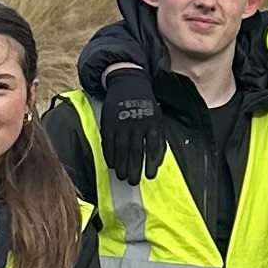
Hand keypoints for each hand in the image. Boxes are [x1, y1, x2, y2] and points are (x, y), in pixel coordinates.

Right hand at [96, 64, 165, 187]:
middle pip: (136, 151)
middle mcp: (138, 125)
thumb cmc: (146, 107)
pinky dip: (110, 155)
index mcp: (153, 124)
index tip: (149, 176)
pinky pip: (108, 144)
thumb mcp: (158, 119)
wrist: (129, 85)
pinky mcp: (109, 124)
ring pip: (121, 150)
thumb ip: (159, 140)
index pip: (153, 147)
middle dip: (134, 168)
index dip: (151, 163)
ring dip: (121, 165)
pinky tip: (112, 165)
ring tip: (122, 177)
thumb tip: (157, 163)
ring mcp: (122, 124)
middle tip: (133, 182)